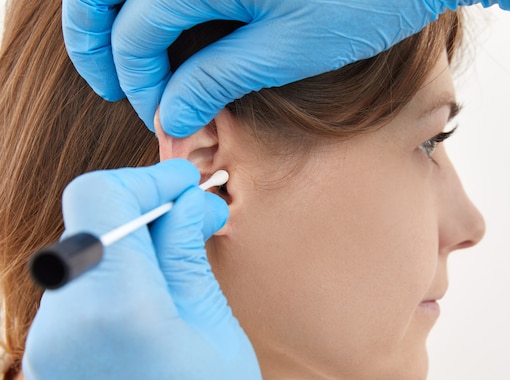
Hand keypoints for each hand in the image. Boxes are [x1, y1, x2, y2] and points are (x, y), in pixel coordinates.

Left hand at [23, 160, 267, 379]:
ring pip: (83, 255)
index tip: (186, 185)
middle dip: (143, 209)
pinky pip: (78, 291)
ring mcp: (49, 345)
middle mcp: (65, 323)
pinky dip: (115, 275)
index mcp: (117, 310)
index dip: (147, 180)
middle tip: (194, 219)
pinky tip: (156, 292)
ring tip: (181, 259)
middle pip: (89, 223)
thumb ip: (188, 255)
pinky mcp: (50, 360)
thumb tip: (188, 202)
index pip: (100, 199)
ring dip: (131, 242)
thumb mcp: (216, 329)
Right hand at [62, 0, 509, 136]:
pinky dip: (154, 1)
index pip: (135, 32)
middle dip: (95, 36)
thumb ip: (217, 78)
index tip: (154, 113)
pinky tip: (162, 21)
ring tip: (126, 52)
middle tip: (109, 81)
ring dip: (116, 11)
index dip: (136, 79)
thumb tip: (170, 113)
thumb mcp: (288, 50)